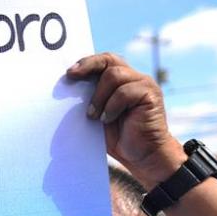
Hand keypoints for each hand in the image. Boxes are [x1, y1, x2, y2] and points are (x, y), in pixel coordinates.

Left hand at [66, 53, 184, 187]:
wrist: (142, 156)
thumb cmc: (119, 137)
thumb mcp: (98, 115)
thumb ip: (89, 100)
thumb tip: (66, 89)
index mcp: (121, 80)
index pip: (104, 61)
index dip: (86, 62)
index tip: (69, 73)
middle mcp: (134, 78)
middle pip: (109, 60)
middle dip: (89, 66)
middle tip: (72, 77)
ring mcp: (144, 85)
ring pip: (114, 75)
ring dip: (99, 96)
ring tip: (93, 115)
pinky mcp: (151, 95)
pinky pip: (124, 92)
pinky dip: (111, 106)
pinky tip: (107, 119)